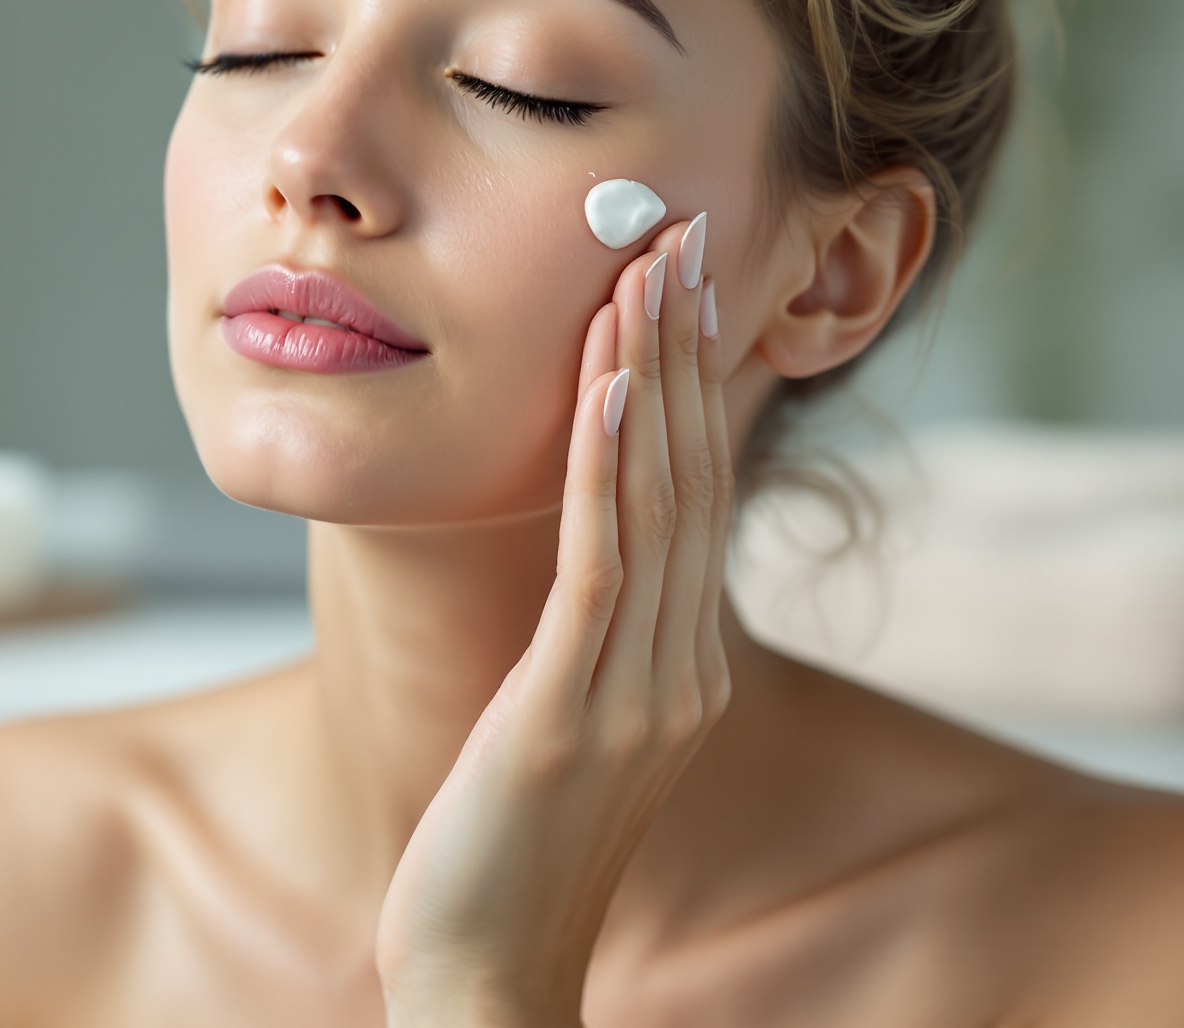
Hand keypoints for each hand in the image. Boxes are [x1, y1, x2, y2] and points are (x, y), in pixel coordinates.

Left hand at [375, 213, 735, 1027]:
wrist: (486, 978)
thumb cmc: (503, 854)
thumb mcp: (563, 729)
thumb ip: (589, 647)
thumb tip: (583, 565)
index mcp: (681, 669)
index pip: (698, 494)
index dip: (696, 380)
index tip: (684, 278)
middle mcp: (681, 671)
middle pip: (697, 476)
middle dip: (689, 347)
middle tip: (684, 230)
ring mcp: (639, 695)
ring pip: (659, 504)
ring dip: (655, 376)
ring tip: (649, 269)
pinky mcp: (574, 716)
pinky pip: (603, 570)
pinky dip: (610, 469)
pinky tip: (610, 388)